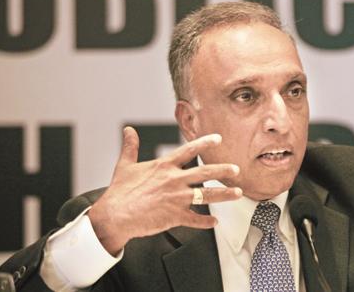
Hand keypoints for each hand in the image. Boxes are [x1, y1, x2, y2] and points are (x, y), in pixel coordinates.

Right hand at [88, 127, 241, 254]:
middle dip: (223, 171)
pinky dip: (206, 222)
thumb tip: (128, 130)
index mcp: (164, 166)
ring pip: (207, 195)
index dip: (205, 143)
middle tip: (237, 169)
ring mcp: (176, 198)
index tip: (218, 138)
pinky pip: (196, 219)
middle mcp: (174, 180)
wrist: (114, 216)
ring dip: (224, 194)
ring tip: (238, 193)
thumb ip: (130, 147)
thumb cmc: (119, 192)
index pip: (189, 150)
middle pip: (205, 172)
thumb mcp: (125, 165)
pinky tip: (214, 223)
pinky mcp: (175, 216)